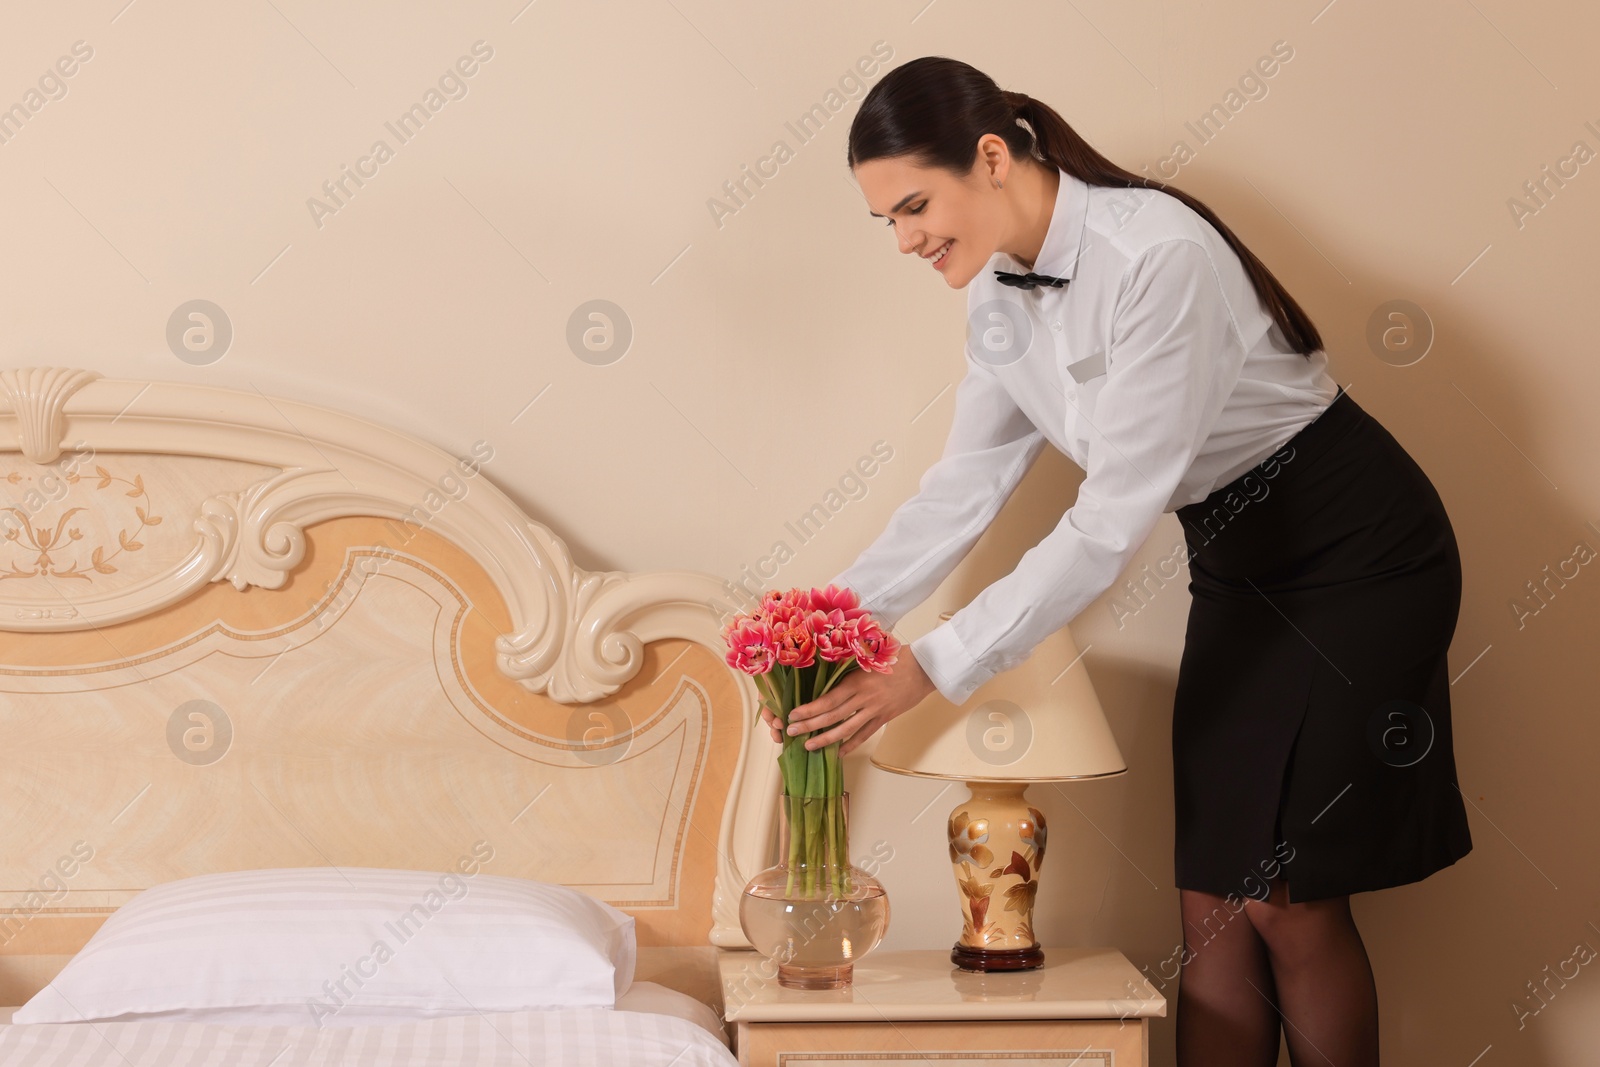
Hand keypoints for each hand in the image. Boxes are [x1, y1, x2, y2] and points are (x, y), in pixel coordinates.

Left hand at [757, 648, 937, 756]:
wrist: (925, 668)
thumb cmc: (897, 656)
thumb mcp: (869, 654)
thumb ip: (848, 661)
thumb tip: (825, 661)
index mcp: (857, 681)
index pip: (828, 700)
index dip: (809, 710)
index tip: (793, 715)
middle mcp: (864, 698)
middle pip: (832, 716)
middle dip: (810, 726)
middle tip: (791, 733)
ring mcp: (875, 710)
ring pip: (846, 729)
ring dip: (826, 739)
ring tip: (809, 747)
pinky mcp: (885, 717)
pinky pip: (865, 734)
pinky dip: (852, 744)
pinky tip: (839, 752)